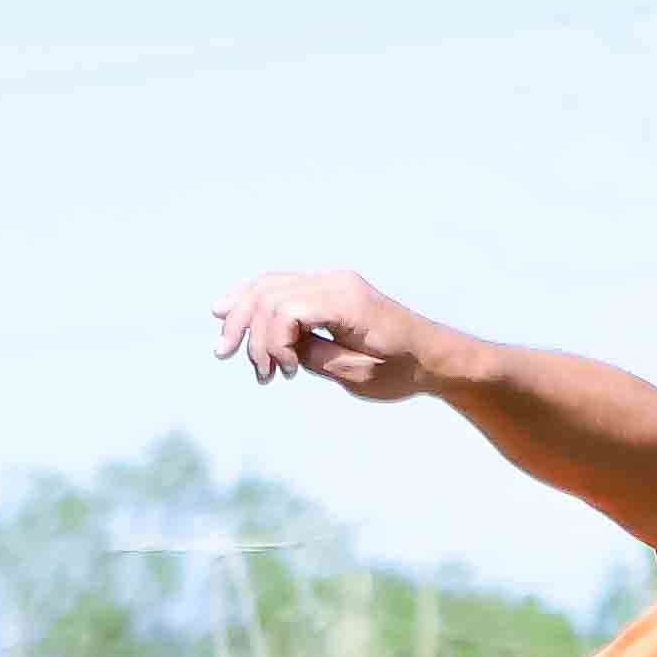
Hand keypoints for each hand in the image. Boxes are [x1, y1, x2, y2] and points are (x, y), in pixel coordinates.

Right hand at [214, 268, 442, 400]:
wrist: (430, 355)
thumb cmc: (401, 370)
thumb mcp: (357, 375)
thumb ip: (314, 355)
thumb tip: (276, 345)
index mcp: (347, 301)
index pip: (285, 308)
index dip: (272, 343)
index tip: (284, 375)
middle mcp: (335, 281)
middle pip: (269, 294)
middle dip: (249, 333)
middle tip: (254, 372)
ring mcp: (330, 281)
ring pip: (268, 286)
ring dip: (244, 318)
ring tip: (226, 350)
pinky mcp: (325, 290)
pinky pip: (280, 287)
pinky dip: (254, 302)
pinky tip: (227, 313)